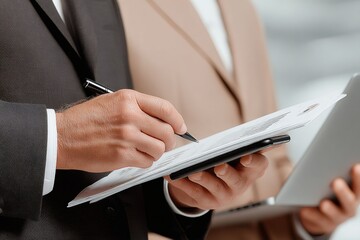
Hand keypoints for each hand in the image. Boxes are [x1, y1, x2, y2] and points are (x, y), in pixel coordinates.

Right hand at [56, 89, 185, 171]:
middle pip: (166, 132)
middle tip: (163, 143)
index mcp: (129, 99)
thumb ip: (138, 107)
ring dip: (156, 153)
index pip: (165, 109)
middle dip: (169, 140)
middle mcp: (130, 116)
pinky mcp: (121, 155)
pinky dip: (145, 162)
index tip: (180, 127)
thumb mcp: (112, 101)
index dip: (177, 120)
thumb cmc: (85, 120)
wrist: (61, 136)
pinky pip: (147, 162)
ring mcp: (126, 136)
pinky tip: (135, 157)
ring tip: (146, 151)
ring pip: (159, 149)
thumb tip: (162, 120)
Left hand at [166, 154, 268, 209]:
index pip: (259, 165)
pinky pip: (194, 192)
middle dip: (228, 173)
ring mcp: (224, 195)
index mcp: (249, 169)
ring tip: (193, 172)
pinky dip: (183, 184)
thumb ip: (234, 146)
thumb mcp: (231, 155)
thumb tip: (231, 135)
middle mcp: (240, 184)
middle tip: (220, 166)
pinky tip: (174, 176)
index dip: (254, 162)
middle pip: (236, 180)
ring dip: (204, 179)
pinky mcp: (207, 201)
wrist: (211, 186)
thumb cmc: (224, 162)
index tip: (245, 157)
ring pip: (215, 188)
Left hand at [299, 164, 359, 234]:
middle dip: (343, 192)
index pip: (359, 185)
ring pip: (335, 214)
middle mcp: (349, 207)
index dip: (358, 177)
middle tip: (336, 182)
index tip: (354, 166)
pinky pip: (317, 220)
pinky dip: (311, 214)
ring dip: (330, 209)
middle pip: (349, 201)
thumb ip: (331, 172)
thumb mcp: (330, 180)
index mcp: (354, 193)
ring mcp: (337, 217)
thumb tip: (324, 160)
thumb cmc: (325, 190)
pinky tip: (304, 209)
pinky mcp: (324, 224)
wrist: (319, 213)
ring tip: (323, 203)